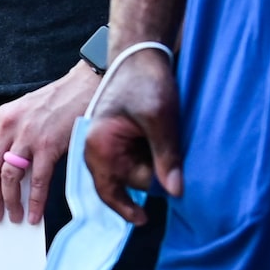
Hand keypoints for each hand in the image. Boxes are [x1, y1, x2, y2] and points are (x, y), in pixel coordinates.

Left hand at [0, 62, 97, 224]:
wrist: (86, 86)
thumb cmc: (59, 102)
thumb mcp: (25, 111)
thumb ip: (12, 134)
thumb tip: (8, 169)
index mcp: (1, 118)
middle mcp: (10, 126)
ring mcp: (28, 136)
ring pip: (9, 177)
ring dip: (9, 202)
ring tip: (14, 217)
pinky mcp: (49, 145)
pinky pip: (38, 180)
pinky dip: (35, 201)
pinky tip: (34, 214)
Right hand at [81, 46, 180, 222]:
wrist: (140, 51)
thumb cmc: (146, 80)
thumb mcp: (161, 119)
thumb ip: (167, 157)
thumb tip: (175, 193)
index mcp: (97, 146)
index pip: (113, 190)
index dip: (132, 205)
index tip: (145, 219)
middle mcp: (94, 147)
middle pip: (120, 182)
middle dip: (145, 183)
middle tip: (173, 173)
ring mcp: (104, 142)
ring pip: (126, 171)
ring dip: (148, 170)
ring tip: (169, 155)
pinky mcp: (115, 136)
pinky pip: (129, 158)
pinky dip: (147, 159)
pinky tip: (162, 148)